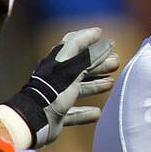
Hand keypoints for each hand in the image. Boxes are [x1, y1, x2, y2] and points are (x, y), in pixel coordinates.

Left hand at [0, 27, 120, 149]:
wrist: (34, 118)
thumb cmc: (54, 90)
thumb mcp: (74, 69)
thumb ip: (91, 56)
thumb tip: (109, 43)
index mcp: (58, 62)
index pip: (73, 43)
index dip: (87, 36)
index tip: (100, 33)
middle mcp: (57, 77)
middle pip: (80, 66)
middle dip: (98, 62)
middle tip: (116, 61)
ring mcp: (56, 96)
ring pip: (79, 88)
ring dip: (95, 84)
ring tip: (111, 82)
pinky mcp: (57, 115)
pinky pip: (73, 112)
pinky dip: (85, 112)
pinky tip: (97, 113)